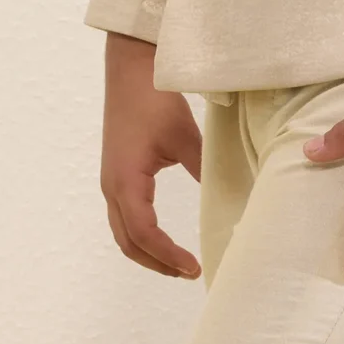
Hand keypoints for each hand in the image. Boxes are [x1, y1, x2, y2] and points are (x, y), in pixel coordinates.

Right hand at [100, 31, 202, 278]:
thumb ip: (203, 170)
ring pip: (123, 233)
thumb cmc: (155, 101)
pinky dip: (142, 235)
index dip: (168, 256)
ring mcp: (111, 182)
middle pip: (128, 243)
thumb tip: (232, 199)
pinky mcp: (116, 174)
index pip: (145, 234)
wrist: (130, 70)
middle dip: (157, 263)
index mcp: (126, 182)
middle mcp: (112, 187)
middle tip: (189, 273)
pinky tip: (164, 237)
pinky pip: (124, 217)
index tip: (194, 268)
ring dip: (148, 253)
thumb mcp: (185, 138)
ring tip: (178, 264)